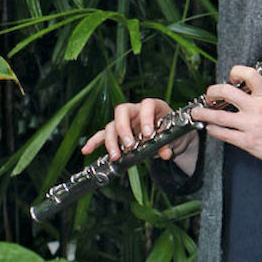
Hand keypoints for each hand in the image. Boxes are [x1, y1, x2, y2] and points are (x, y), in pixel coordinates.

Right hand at [82, 99, 199, 174]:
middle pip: (122, 111)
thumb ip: (170, 145)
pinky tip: (86, 150)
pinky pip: (103, 135)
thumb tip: (165, 153)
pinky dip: (95, 142)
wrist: (171, 137)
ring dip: (112, 141)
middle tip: (129, 145)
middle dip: (123, 128)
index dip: (146, 117)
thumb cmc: (172, 132)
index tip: (148, 134)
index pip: (146, 105)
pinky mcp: (118, 133)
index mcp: (153, 107)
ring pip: (112, 125)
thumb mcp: (175, 138)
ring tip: (116, 156)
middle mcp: (136, 111)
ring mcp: (125, 121)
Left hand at [191, 66, 261, 170]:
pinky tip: (210, 128)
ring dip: (203, 113)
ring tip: (197, 112)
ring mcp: (250, 125)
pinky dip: (213, 130)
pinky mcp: (247, 142)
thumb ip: (261, 98)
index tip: (230, 76)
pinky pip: (223, 134)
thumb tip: (245, 94)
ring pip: (218, 115)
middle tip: (208, 96)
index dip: (236, 71)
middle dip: (212, 92)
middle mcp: (257, 108)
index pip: (249, 74)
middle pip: (226, 91)